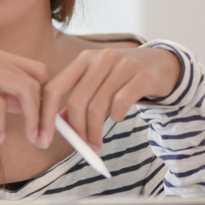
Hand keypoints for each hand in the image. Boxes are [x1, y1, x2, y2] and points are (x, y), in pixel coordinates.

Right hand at [0, 45, 48, 143]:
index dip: (46, 97)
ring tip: (30, 137)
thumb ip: (4, 97)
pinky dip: (1, 123)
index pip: (37, 70)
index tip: (45, 123)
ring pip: (23, 88)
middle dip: (43, 112)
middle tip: (42, 137)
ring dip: (32, 118)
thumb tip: (31, 109)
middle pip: (35, 81)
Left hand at [38, 47, 181, 149]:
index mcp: (83, 60)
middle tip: (81, 146)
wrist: (162, 64)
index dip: (45, 116)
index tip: (42, 139)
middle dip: (76, 130)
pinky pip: (121, 103)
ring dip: (95, 131)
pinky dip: (116, 116)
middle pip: (77, 102)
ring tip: (96, 143)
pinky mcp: (142, 76)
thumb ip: (77, 99)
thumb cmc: (123, 78)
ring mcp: (122, 65)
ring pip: (98, 106)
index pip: (53, 89)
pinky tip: (118, 118)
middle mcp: (100, 59)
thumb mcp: (97, 83)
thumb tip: (56, 124)